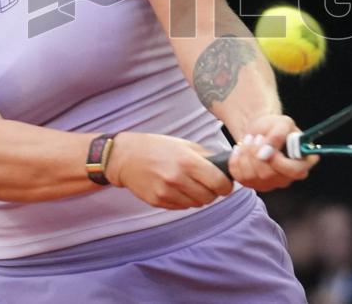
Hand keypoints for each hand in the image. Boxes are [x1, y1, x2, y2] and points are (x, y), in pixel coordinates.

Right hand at [106, 132, 233, 209]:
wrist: (125, 157)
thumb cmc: (156, 147)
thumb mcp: (184, 145)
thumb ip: (206, 157)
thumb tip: (225, 167)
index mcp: (188, 161)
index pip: (220, 183)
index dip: (226, 185)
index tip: (224, 183)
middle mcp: (178, 178)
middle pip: (210, 197)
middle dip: (212, 192)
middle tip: (207, 183)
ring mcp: (167, 192)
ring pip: (196, 204)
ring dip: (198, 197)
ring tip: (189, 184)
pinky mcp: (158, 201)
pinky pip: (182, 207)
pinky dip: (184, 200)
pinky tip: (177, 188)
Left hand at [228, 114, 318, 191]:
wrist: (260, 130)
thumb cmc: (275, 126)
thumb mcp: (282, 123)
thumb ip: (278, 136)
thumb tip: (266, 153)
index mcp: (301, 163)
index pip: (295, 171)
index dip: (279, 161)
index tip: (267, 144)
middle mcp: (287, 178)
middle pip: (268, 175)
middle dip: (256, 152)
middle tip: (257, 137)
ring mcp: (269, 184)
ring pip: (251, 176)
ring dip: (246, 153)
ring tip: (250, 140)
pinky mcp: (253, 184)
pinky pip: (239, 176)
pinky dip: (236, 159)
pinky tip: (241, 149)